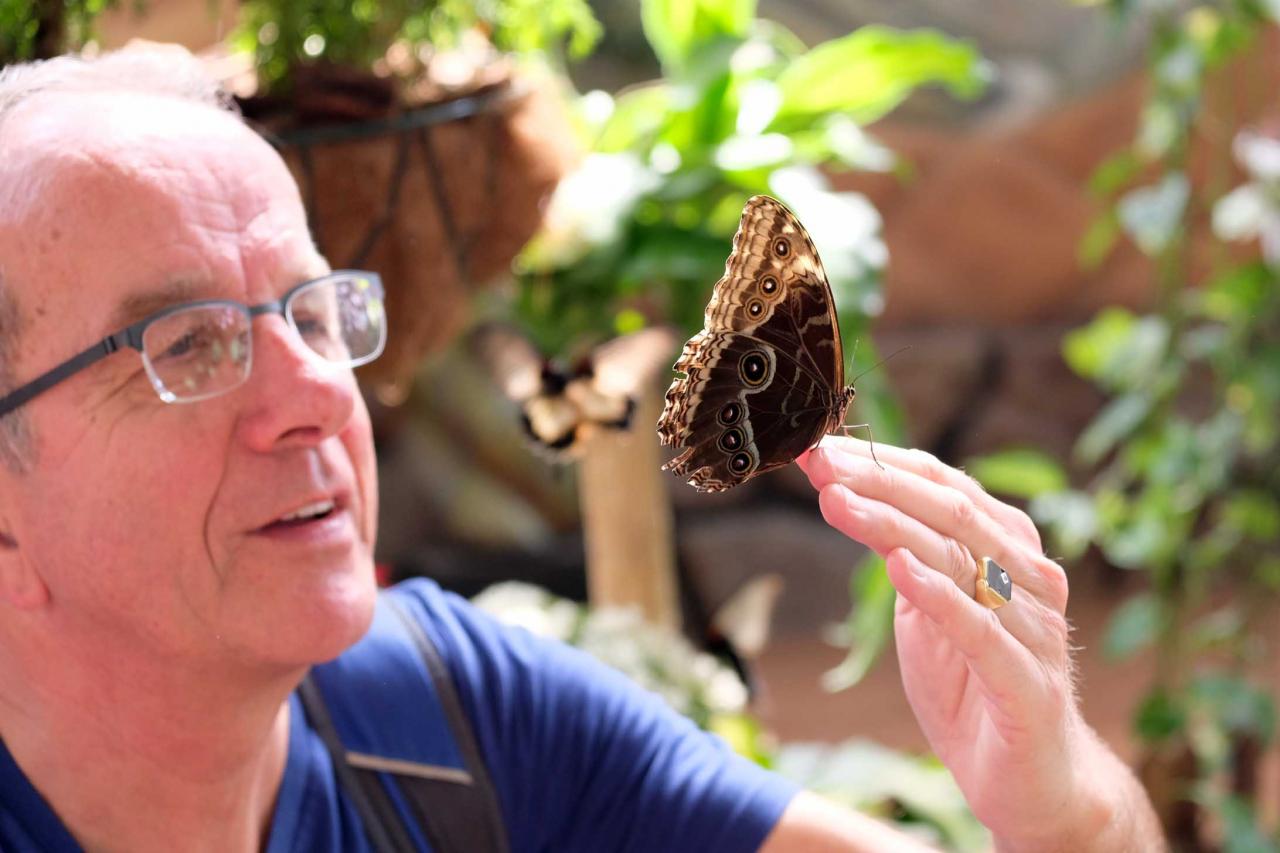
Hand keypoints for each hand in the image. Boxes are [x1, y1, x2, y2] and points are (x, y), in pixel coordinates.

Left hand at [798, 437, 1161, 850]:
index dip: (880, 462)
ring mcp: (1034, 626)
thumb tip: (844, 492)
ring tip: (837, 501)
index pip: (943, 483)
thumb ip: (901, 553)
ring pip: (960, 557)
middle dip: (877, 481)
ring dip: (891, 524)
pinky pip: (982, 630)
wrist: (1030, 780)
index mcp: (1006, 546)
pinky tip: (900, 568)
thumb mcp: (924, 609)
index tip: (818, 449)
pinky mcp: (1029, 682)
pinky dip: (940, 594)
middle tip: (818, 464)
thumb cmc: (972, 684)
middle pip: (950, 509)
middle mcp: (1028, 575)